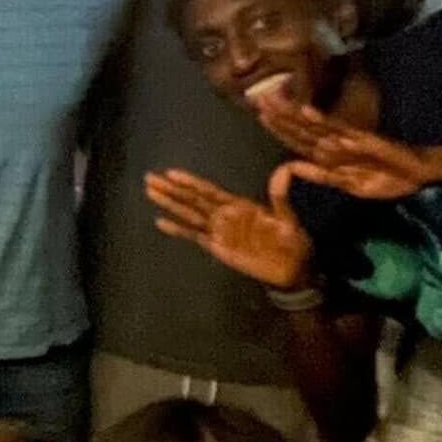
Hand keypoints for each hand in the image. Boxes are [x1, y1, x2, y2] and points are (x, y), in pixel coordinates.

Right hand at [143, 165, 316, 290]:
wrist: (291, 270)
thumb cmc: (291, 242)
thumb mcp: (288, 218)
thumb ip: (280, 197)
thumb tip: (285, 171)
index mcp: (239, 206)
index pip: (209, 191)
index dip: (190, 183)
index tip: (171, 173)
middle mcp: (225, 216)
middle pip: (192, 200)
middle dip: (171, 190)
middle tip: (149, 178)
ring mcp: (219, 232)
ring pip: (189, 215)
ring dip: (170, 204)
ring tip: (150, 193)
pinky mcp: (217, 247)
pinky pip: (194, 236)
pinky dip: (177, 229)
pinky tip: (160, 222)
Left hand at [253, 88, 441, 198]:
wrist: (416, 175)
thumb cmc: (384, 178)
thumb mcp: (347, 184)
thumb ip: (320, 175)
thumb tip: (291, 165)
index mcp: (328, 156)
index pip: (297, 140)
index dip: (278, 128)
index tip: (258, 114)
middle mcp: (333, 143)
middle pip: (300, 128)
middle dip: (278, 114)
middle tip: (256, 97)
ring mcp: (347, 139)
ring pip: (313, 125)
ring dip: (292, 112)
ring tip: (272, 98)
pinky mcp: (363, 138)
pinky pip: (341, 130)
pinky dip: (323, 121)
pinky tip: (307, 111)